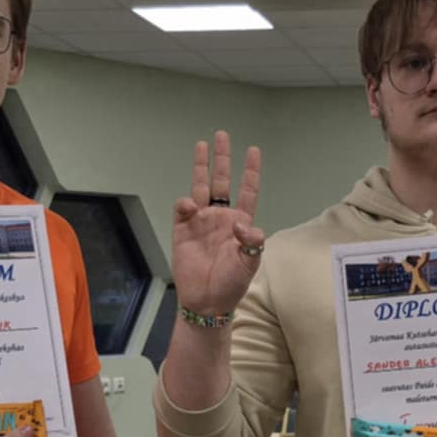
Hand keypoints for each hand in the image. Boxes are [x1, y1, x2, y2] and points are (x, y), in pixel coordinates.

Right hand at [171, 130, 266, 317]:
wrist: (206, 301)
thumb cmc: (231, 284)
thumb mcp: (250, 264)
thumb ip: (251, 241)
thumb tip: (241, 222)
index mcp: (241, 223)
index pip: (247, 191)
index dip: (251, 171)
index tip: (253, 150)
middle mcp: (221, 217)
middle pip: (222, 181)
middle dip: (223, 159)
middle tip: (221, 136)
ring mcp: (201, 221)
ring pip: (202, 187)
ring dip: (202, 167)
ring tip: (202, 145)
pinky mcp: (183, 229)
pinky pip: (184, 208)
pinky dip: (186, 202)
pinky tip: (191, 206)